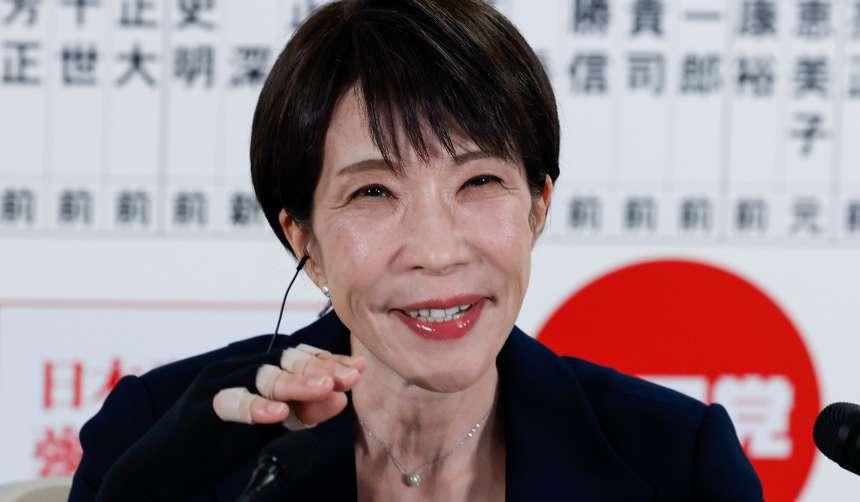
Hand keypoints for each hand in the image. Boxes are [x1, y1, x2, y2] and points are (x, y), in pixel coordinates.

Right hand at [95, 344, 363, 501]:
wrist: (162, 470)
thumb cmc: (217, 447)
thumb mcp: (268, 429)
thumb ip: (301, 414)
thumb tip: (341, 399)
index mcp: (253, 372)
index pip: (296, 357)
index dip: (327, 361)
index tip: (357, 370)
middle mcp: (236, 371)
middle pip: (284, 360)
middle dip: (320, 368)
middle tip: (348, 378)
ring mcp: (216, 386)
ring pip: (262, 375)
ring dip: (296, 382)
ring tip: (326, 388)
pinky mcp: (198, 408)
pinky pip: (230, 402)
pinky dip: (255, 407)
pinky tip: (278, 413)